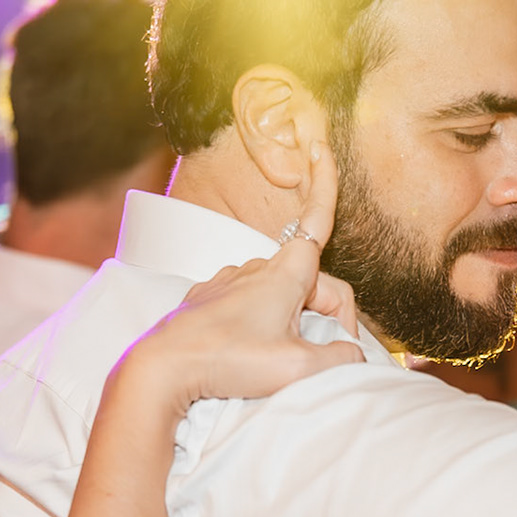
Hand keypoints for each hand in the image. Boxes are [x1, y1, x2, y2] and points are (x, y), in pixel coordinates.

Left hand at [111, 146, 363, 421]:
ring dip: (295, 318)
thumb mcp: (299, 367)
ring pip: (279, 292)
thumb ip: (340, 357)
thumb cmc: (229, 362)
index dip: (325, 185)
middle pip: (311, 278)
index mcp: (285, 273)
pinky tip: (254, 349)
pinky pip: (250, 303)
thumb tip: (352, 351)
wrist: (164, 369)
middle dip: (328, 312)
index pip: (317, 220)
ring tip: (287, 358)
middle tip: (330, 354)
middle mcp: (256, 268)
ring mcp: (229, 282)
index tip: (320, 147)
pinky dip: (264, 322)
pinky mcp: (208, 300)